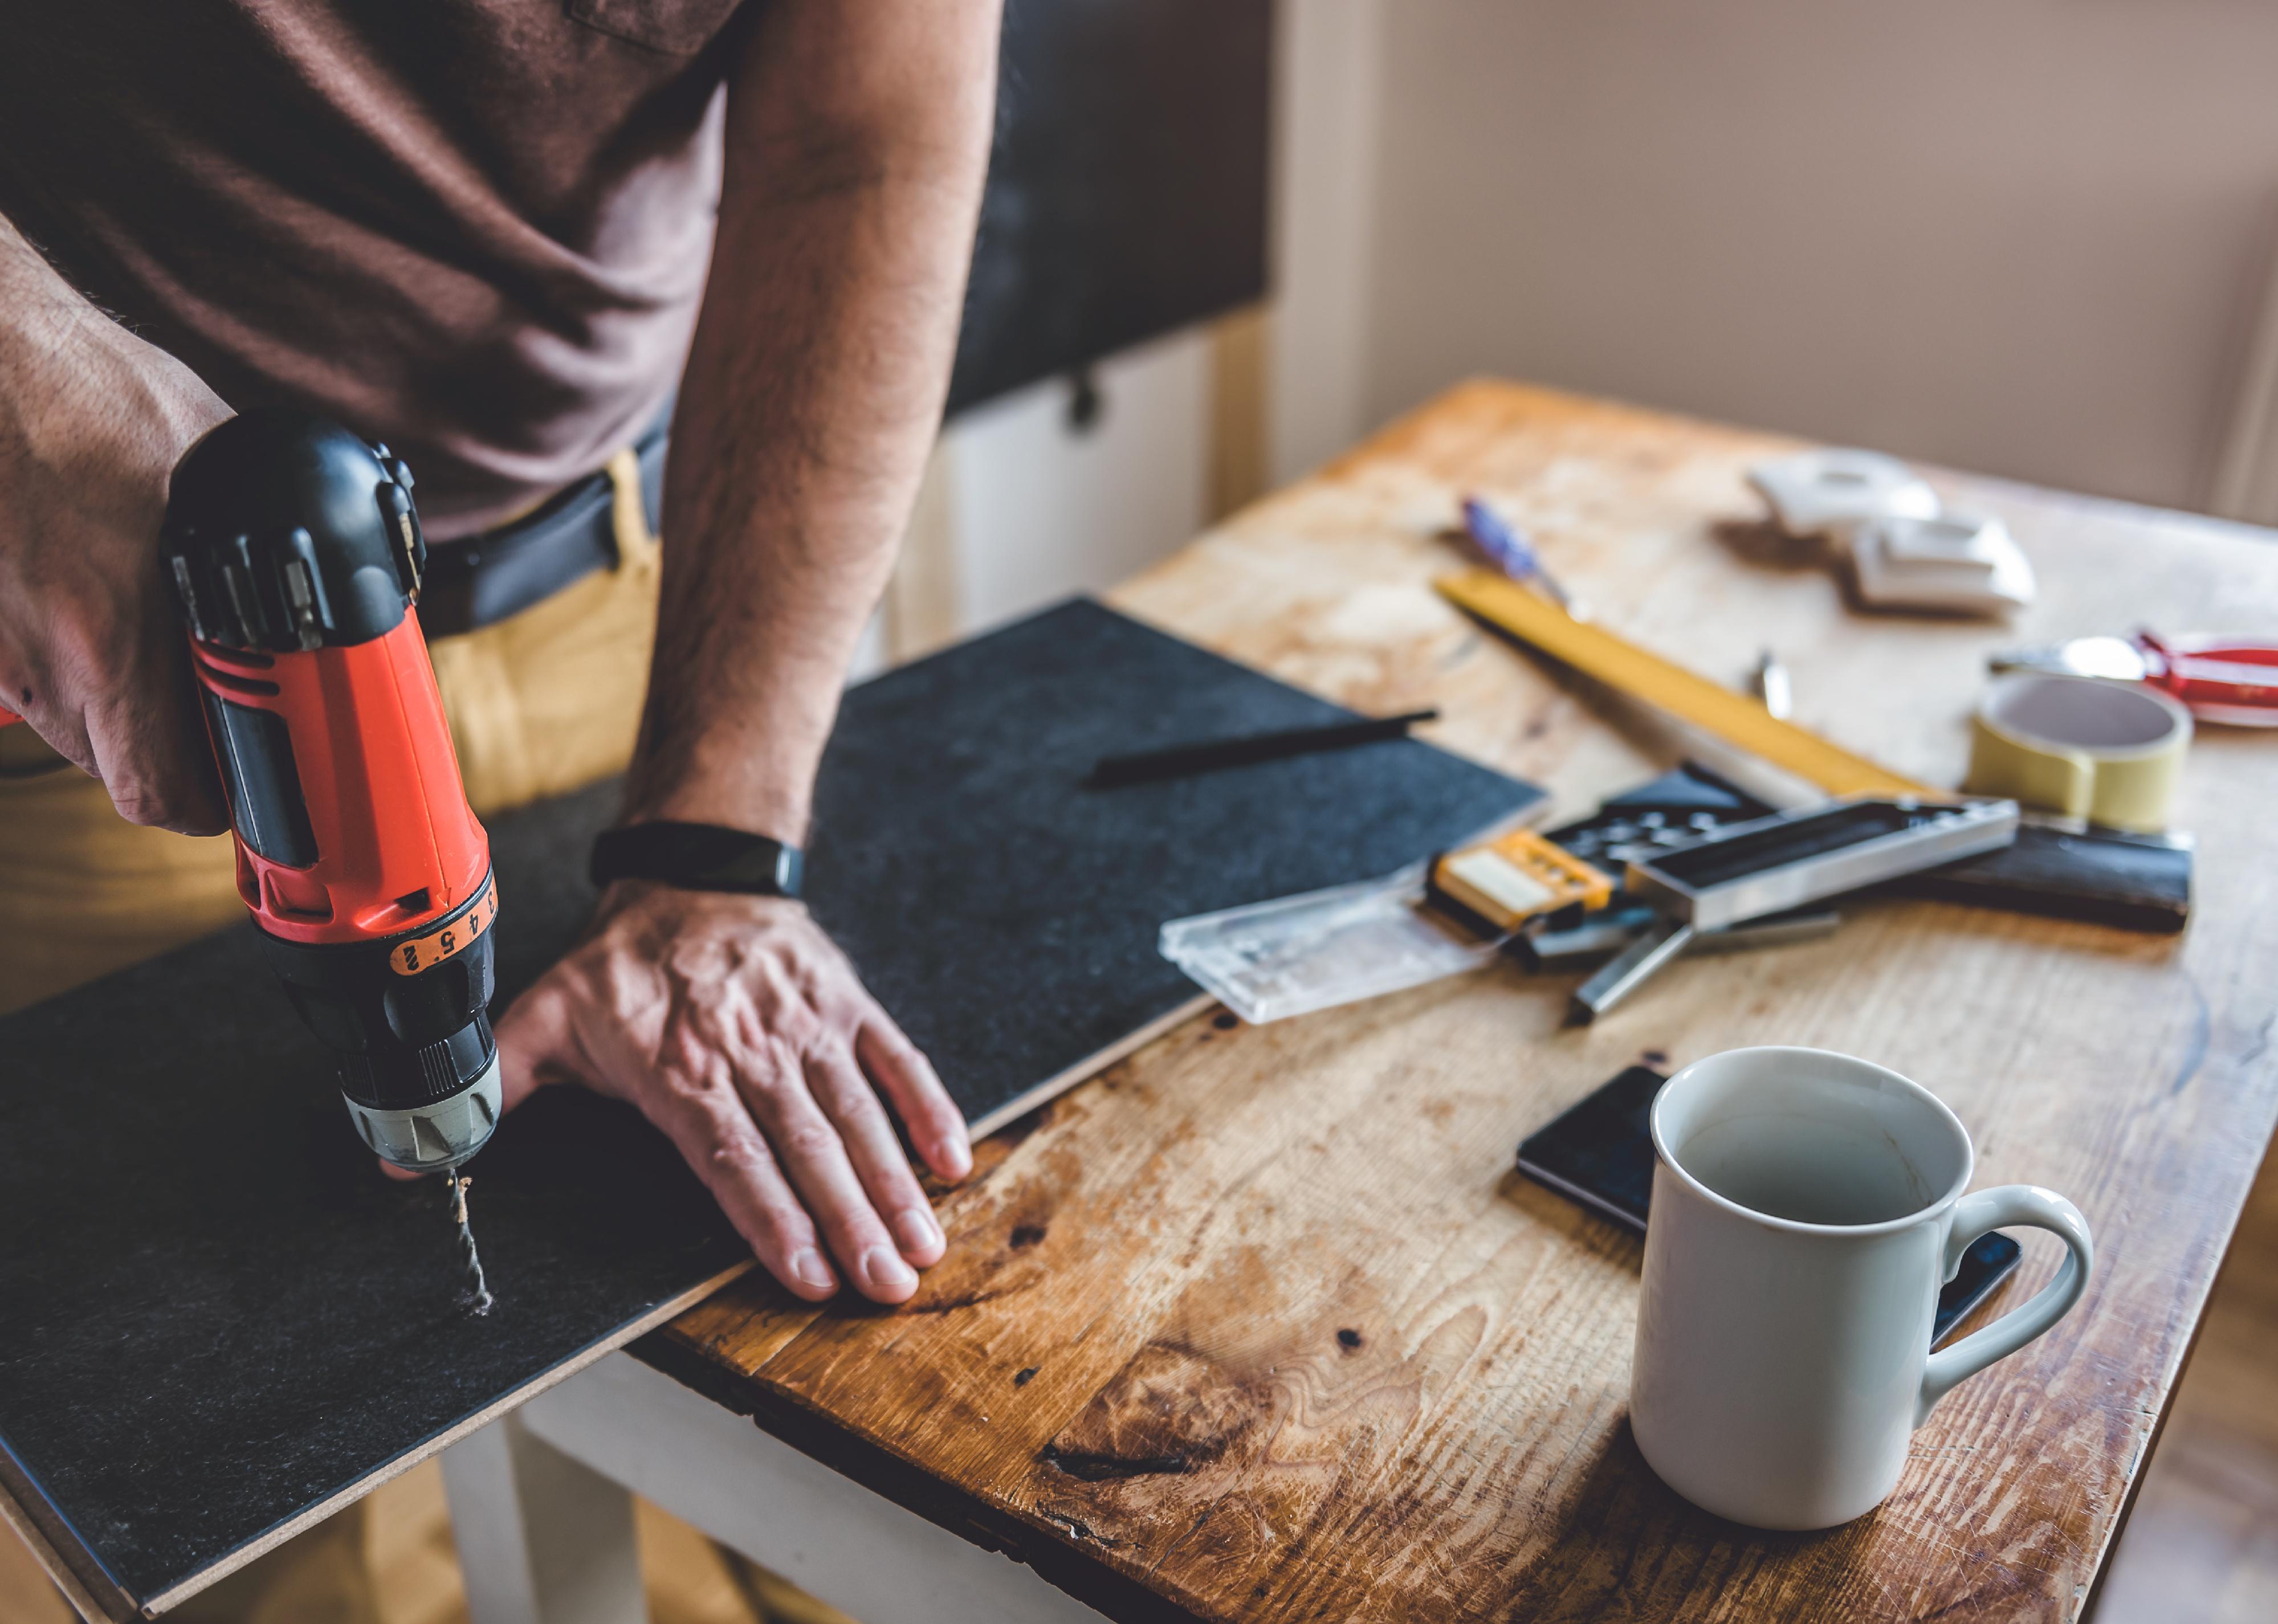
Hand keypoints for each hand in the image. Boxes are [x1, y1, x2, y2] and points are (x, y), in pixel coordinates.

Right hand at [0, 230, 232, 829]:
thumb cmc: (88, 390)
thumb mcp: (218, 460)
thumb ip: (270, 525)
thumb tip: (340, 553)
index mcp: (116, 633)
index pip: (164, 788)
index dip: (211, 801)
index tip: (245, 778)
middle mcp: (45, 656)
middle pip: (120, 774)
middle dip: (175, 760)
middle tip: (216, 720)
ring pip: (71, 733)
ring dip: (119, 717)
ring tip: (155, 658)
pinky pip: (24, 682)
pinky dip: (64, 671)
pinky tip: (91, 613)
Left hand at [490, 882, 972, 1303]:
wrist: (694, 872)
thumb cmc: (620, 964)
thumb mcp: (543, 1016)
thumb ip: (490, 1087)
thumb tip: (407, 1151)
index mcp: (681, 1069)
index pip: (733, 1156)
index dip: (771, 1219)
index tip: (808, 1274)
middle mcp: (752, 1053)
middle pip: (807, 1149)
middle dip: (852, 1222)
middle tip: (887, 1286)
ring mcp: (807, 1028)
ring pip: (857, 1114)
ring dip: (895, 1183)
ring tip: (923, 1247)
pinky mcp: (846, 1007)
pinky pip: (894, 1061)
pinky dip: (927, 1107)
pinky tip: (953, 1158)